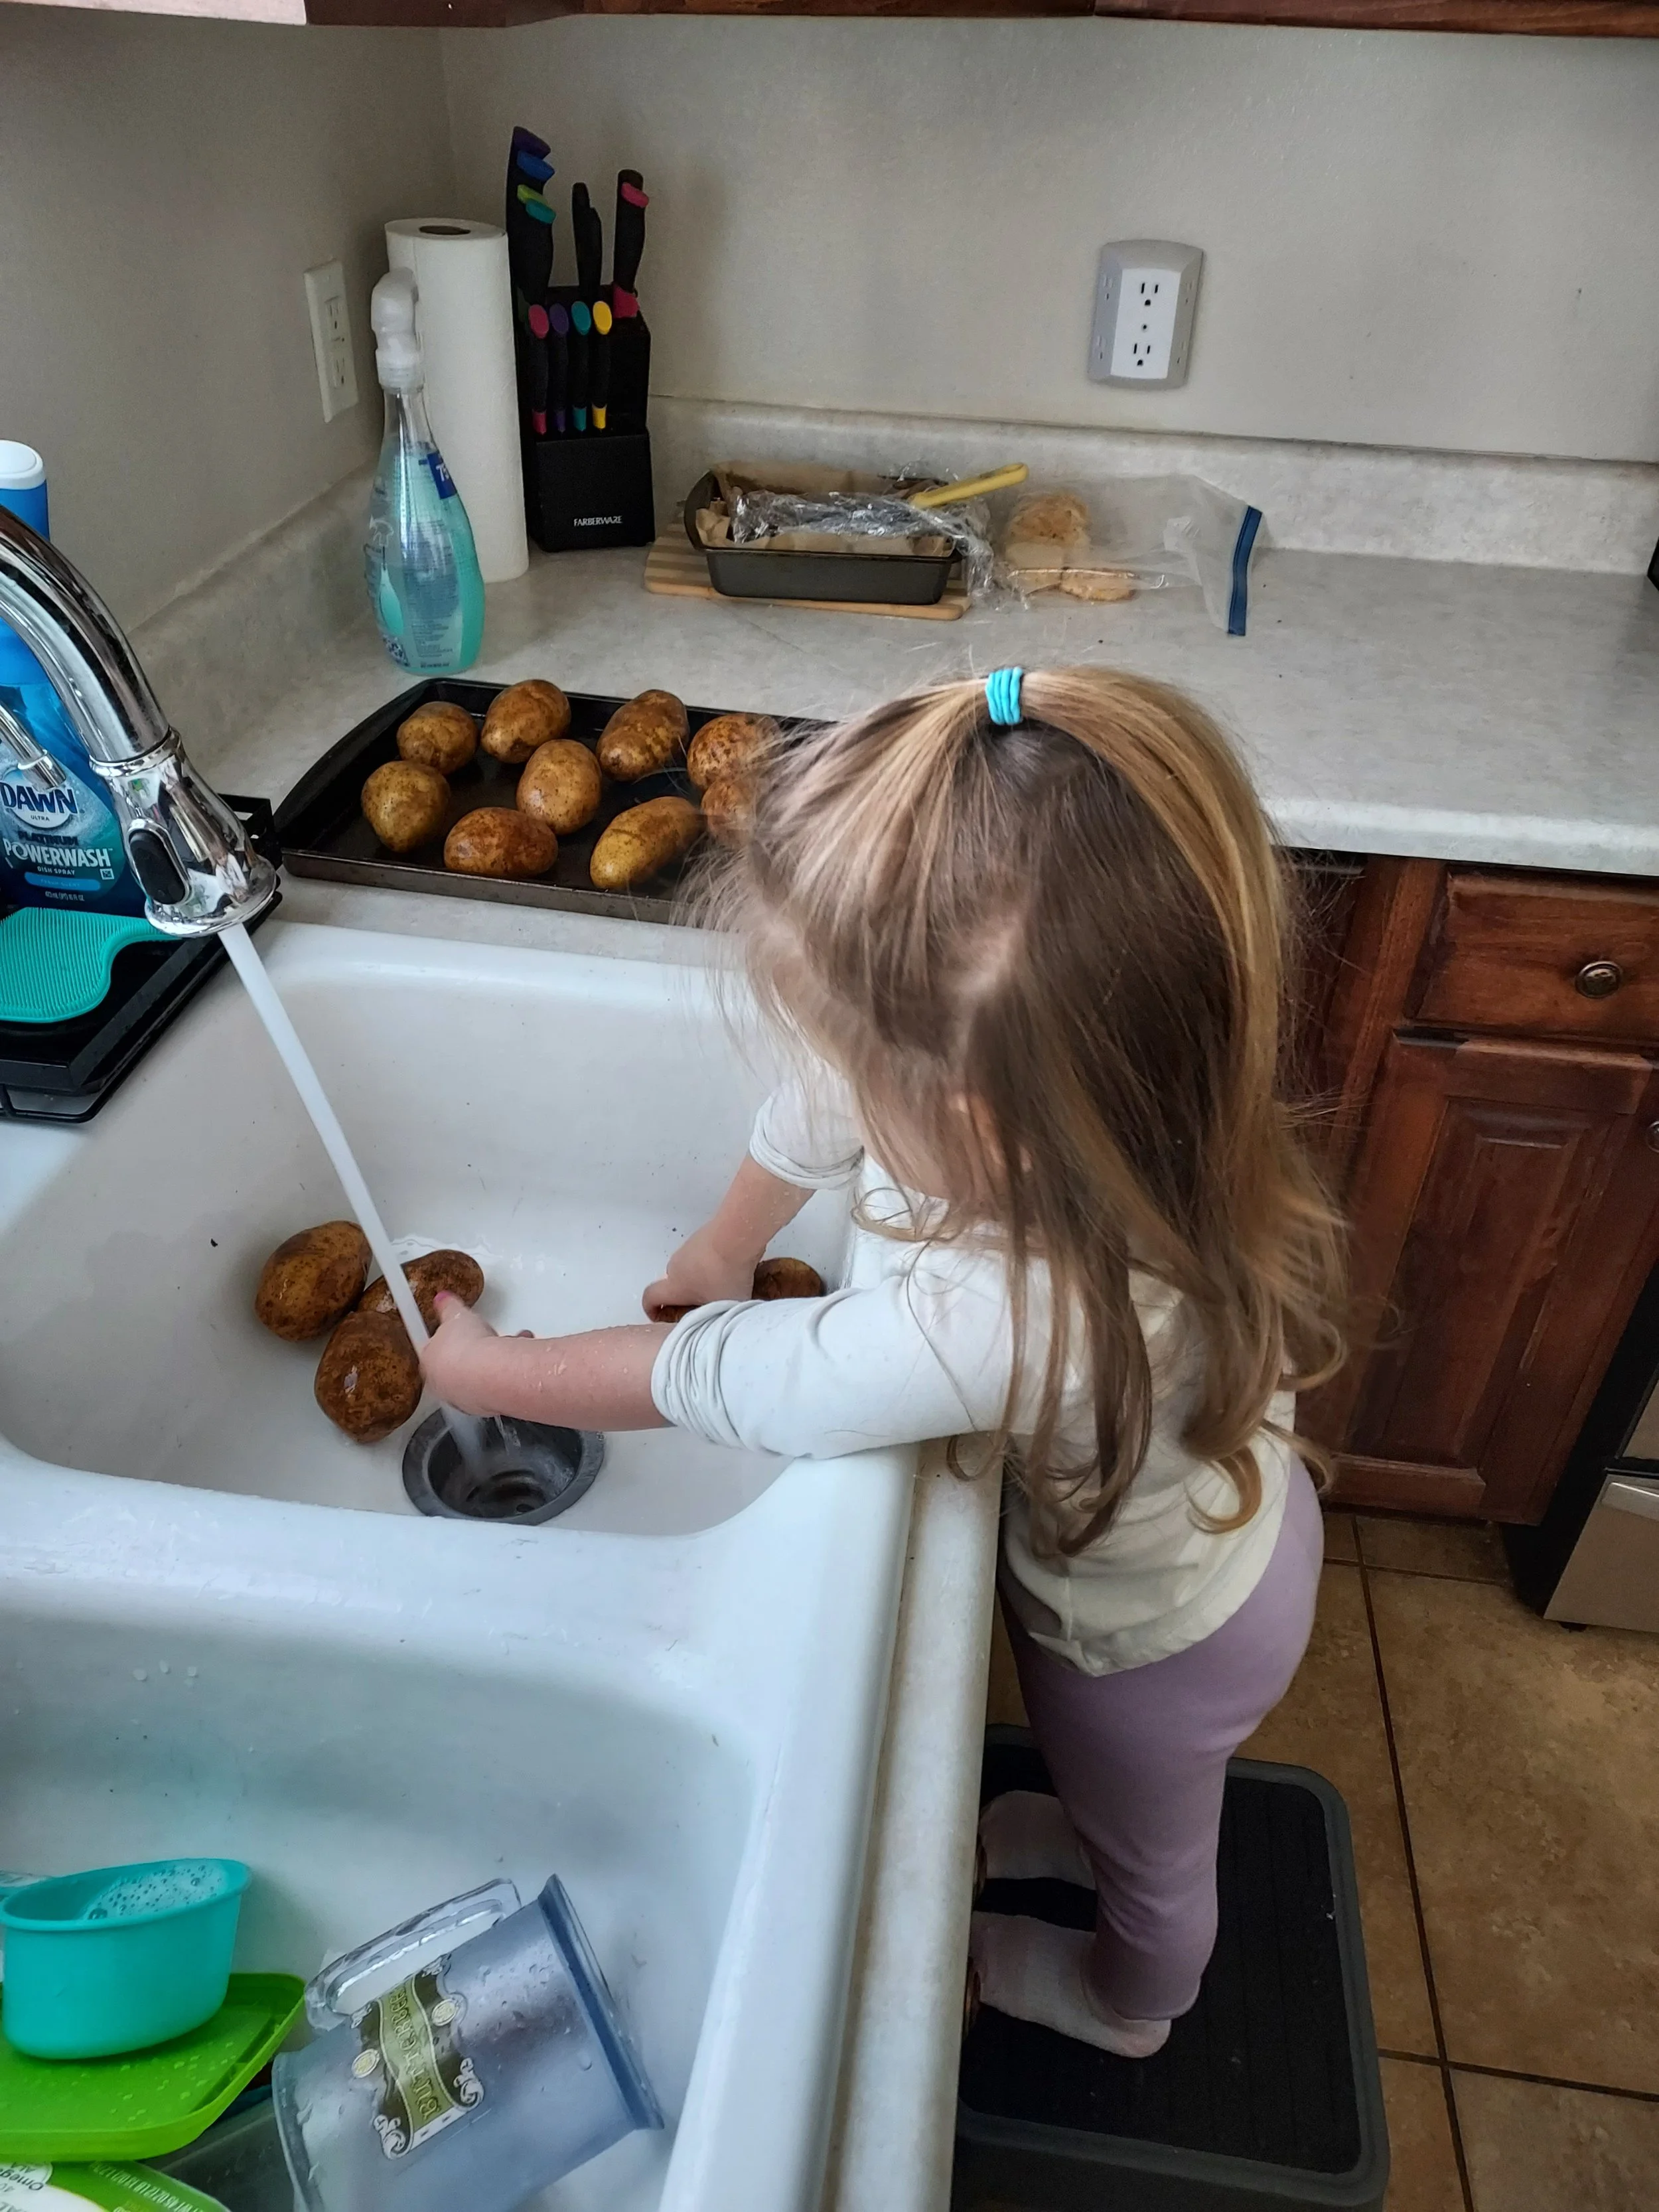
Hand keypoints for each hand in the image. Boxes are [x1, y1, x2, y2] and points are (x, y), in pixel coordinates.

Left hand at [419, 1293, 515, 1415]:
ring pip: (479, 1375)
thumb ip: (447, 1306)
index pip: (433, 1350)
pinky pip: (495, 1385)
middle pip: (458, 1364)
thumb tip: (441, 1299)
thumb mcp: (456, 1314)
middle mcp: (442, 1385)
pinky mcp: (486, 1405)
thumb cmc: (466, 1348)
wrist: (489, 1374)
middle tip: (485, 1336)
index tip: (460, 1330)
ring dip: (493, 1359)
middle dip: (475, 1348)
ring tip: (508, 1343)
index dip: (449, 1338)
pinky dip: (505, 1371)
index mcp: (428, 1363)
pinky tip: (515, 1358)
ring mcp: (464, 1398)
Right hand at [643, 1220, 760, 1322]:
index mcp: (674, 1285)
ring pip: (689, 1269)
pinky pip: (702, 1255)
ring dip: (700, 1279)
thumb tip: (716, 1321)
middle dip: (685, 1296)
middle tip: (705, 1304)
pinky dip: (711, 1263)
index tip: (661, 1316)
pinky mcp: (703, 1236)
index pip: (650, 1298)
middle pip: (673, 1283)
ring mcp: (688, 1248)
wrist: (737, 1236)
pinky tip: (732, 1267)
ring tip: (724, 1285)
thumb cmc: (725, 1276)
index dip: (651, 1309)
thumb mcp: (723, 1309)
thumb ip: (715, 1318)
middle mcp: (676, 1265)